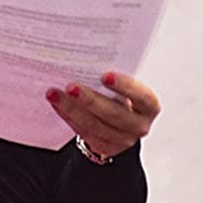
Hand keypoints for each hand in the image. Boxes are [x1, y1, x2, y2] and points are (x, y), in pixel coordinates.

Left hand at [45, 72, 160, 157]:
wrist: (119, 122)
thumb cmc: (120, 95)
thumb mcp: (124, 85)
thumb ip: (112, 76)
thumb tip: (85, 55)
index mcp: (149, 106)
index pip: (141, 97)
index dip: (124, 86)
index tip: (105, 75)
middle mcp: (139, 125)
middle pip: (113, 114)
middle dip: (90, 99)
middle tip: (70, 86)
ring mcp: (122, 139)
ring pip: (94, 125)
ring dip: (71, 108)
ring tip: (54, 94)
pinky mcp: (104, 146)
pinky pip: (83, 132)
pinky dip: (67, 116)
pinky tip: (56, 103)